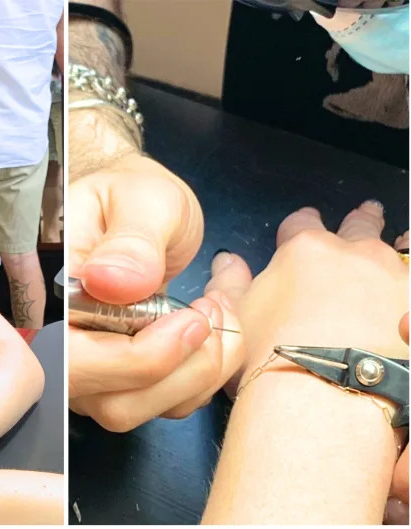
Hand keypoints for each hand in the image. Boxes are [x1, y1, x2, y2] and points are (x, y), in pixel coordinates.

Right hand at [68, 152, 244, 430]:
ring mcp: (91, 368)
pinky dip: (207, 372)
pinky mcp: (121, 378)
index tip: (196, 314)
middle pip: (114, 404)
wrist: (133, 210)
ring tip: (221, 310)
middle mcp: (64, 345)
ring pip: (143, 411)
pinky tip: (218, 327)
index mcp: (55, 298)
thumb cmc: (131, 196)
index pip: (81, 361)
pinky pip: (166, 403)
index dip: (146, 355)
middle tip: (215, 310)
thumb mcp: (141, 199)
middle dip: (184, 369)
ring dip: (203, 371)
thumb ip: (132, 238)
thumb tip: (113, 283)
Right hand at [205, 201, 407, 520]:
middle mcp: (352, 254)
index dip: (302, 222)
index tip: (305, 222)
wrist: (322, 394)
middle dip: (359, 220)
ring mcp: (393, 279)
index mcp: (302, 251)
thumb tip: (227, 261)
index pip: (302, 223)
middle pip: (358, 226)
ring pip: (398, 249)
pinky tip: (406, 286)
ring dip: (395, 246)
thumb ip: (229, 282)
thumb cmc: (270, 357)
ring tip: (399, 245)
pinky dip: (409, 279)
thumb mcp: (234, 317)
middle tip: (365, 215)